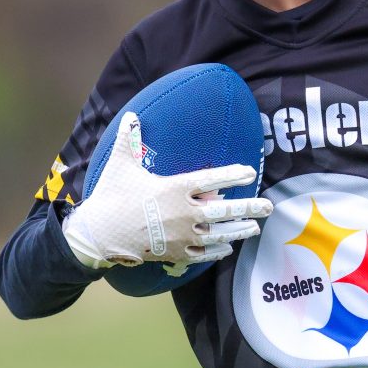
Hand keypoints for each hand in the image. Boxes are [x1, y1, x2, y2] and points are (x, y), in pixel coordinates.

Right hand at [62, 112, 271, 271]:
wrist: (98, 233)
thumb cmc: (111, 195)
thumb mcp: (120, 164)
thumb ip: (129, 139)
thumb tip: (129, 115)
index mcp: (174, 188)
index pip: (212, 178)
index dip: (233, 174)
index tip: (250, 172)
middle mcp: (183, 212)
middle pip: (224, 210)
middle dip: (249, 207)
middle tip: (269, 206)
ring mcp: (180, 235)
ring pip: (218, 233)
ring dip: (239, 231)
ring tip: (256, 228)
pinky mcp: (174, 253)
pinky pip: (201, 253)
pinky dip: (216, 251)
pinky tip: (227, 248)